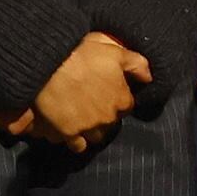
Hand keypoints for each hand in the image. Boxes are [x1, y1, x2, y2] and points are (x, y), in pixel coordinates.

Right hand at [26, 32, 150, 149]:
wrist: (48, 64)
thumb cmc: (81, 54)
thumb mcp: (113, 50)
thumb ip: (136, 64)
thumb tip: (148, 78)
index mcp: (121, 99)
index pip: (126, 106)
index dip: (117, 98)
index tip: (107, 91)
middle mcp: (107, 118)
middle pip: (111, 123)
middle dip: (104, 116)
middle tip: (91, 102)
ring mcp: (87, 128)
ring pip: (95, 137)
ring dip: (90, 130)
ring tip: (80, 117)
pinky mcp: (67, 134)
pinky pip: (75, 145)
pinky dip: (73, 138)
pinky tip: (68, 128)